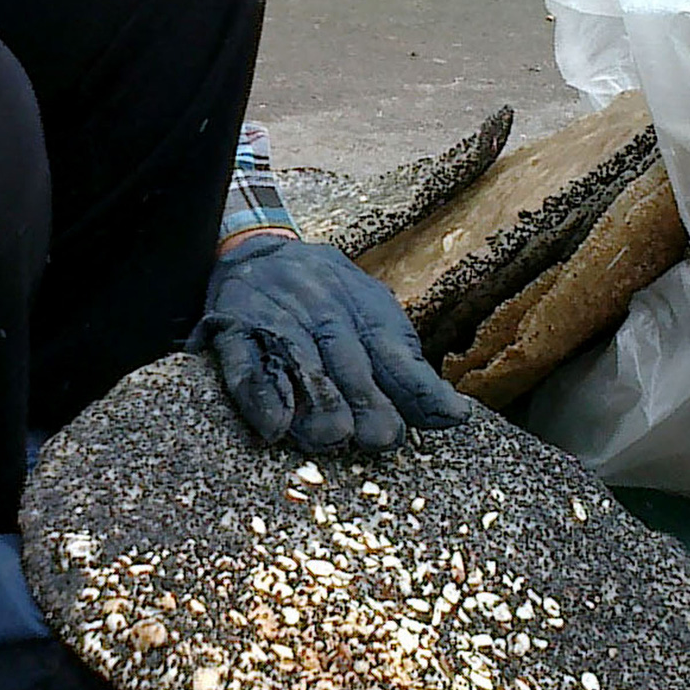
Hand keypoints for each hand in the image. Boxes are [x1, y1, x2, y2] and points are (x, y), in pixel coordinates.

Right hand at [193, 233, 471, 454]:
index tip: (431, 421)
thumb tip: (456, 417)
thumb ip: (408, 372)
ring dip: (317, 402)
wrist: (258, 250)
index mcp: (364, 312)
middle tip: (377, 439)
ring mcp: (277, 319)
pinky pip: (245, 364)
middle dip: (365, 402)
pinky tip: (273, 427)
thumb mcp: (375, 321)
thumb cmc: (330, 301)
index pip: (394, 354)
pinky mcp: (233, 330)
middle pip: (348, 361)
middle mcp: (322, 311)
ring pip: (301, 363)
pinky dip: (260, 395)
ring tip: (330, 437)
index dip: (413, 390)